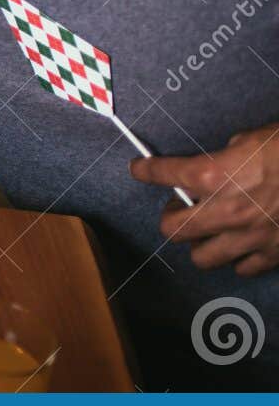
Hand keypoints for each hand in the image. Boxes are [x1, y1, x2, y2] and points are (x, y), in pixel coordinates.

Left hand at [131, 123, 278, 275]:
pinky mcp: (274, 253)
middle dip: (171, 217)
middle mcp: (225, 210)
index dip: (146, 170)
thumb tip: (219, 162)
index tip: (139, 169)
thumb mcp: (253, 139)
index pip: (162, 174)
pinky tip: (242, 243)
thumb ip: (227, 155)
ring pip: (202, 257)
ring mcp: (250, 236)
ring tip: (208, 229)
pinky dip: (238, 257)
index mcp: (214, 175)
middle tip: (180, 206)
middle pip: (172, 229)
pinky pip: (243, 267)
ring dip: (199, 242)